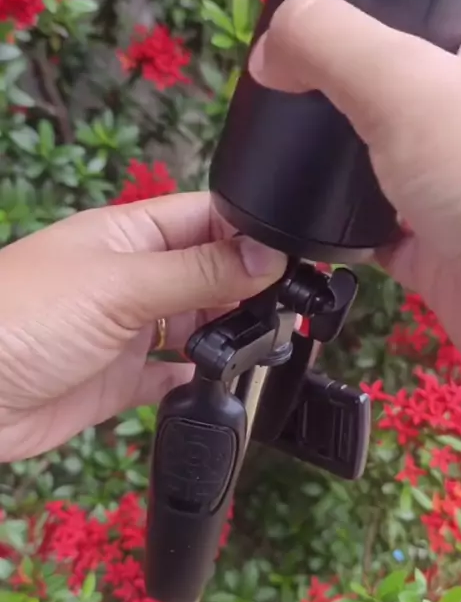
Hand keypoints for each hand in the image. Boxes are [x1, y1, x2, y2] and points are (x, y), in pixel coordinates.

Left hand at [0, 192, 285, 460]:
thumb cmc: (23, 319)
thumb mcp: (120, 285)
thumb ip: (197, 272)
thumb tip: (267, 255)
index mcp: (130, 234)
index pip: (206, 218)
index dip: (250, 233)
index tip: (293, 259)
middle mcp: (133, 277)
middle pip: (208, 272)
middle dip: (246, 287)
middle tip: (286, 310)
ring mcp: (127, 330)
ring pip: (195, 324)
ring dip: (226, 334)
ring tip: (260, 346)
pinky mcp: (118, 379)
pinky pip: (170, 375)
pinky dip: (195, 378)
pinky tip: (219, 382)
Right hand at [249, 0, 460, 363]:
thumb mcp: (404, 80)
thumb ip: (330, 44)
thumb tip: (269, 49)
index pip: (419, 15)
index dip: (362, 11)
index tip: (304, 31)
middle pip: (394, 93)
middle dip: (339, 96)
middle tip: (286, 94)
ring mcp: (458, 186)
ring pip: (385, 164)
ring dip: (340, 167)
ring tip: (287, 154)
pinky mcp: (440, 246)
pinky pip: (381, 231)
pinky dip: (345, 230)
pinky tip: (310, 221)